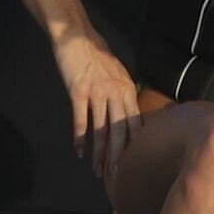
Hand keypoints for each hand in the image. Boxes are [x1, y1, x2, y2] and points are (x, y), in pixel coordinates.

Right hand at [53, 33, 141, 177]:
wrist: (78, 38)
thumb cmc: (98, 56)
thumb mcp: (119, 73)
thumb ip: (125, 93)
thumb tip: (130, 114)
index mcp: (128, 89)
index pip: (136, 122)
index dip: (136, 144)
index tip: (136, 163)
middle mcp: (116, 93)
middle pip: (120, 130)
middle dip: (119, 156)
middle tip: (117, 176)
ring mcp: (97, 93)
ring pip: (100, 130)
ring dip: (99, 153)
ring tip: (97, 170)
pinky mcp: (78, 92)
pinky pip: (80, 120)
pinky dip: (79, 138)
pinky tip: (80, 152)